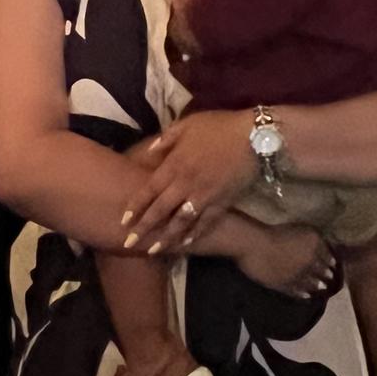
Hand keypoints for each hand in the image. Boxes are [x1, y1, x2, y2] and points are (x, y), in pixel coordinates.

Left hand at [122, 110, 255, 253]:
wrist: (253, 136)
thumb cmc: (218, 127)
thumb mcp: (187, 125)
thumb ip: (166, 139)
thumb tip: (149, 151)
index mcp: (174, 164)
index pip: (149, 190)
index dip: (135, 207)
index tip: (123, 221)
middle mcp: (185, 184)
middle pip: (160, 210)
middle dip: (143, 228)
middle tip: (129, 243)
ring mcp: (204, 196)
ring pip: (180, 221)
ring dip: (166, 237)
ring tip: (153, 251)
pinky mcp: (222, 203)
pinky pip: (206, 222)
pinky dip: (195, 234)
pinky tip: (185, 244)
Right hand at [234, 223, 337, 297]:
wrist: (252, 243)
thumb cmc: (271, 230)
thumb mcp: (298, 228)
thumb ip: (312, 238)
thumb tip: (321, 248)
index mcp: (314, 243)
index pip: (330, 256)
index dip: (331, 261)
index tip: (333, 265)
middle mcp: (311, 260)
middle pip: (325, 272)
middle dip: (327, 276)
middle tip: (329, 279)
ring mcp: (299, 275)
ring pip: (314, 284)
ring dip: (317, 287)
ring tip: (320, 289)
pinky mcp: (286, 285)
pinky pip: (299, 292)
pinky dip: (303, 294)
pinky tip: (306, 295)